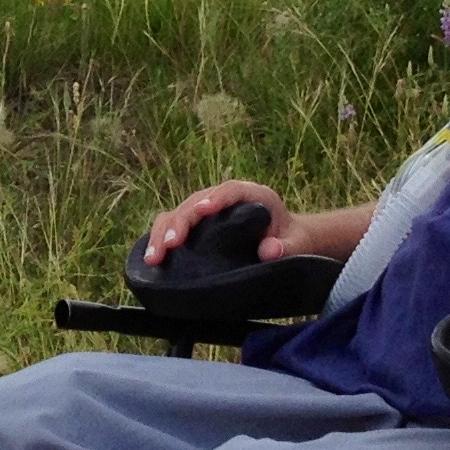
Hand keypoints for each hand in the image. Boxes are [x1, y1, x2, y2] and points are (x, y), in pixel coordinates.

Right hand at [146, 180, 297, 261]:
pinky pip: (175, 227)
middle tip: (170, 245)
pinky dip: (162, 240)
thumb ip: (289, 247)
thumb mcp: (298, 245)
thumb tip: (269, 251)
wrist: (288, 241)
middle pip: (196, 202)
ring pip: (179, 213)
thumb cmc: (293, 241)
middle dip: (181, 222)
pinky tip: (152, 258)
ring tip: (153, 257)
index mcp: (253, 195)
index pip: (231, 190)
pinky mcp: (198, 226)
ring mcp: (208, 211)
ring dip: (164, 233)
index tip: (203, 211)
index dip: (216, 198)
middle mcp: (225, 198)